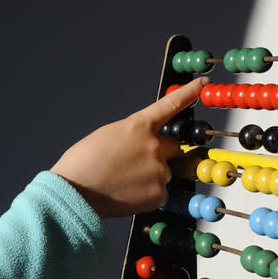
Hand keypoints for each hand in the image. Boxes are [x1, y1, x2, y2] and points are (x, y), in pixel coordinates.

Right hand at [51, 76, 209, 217]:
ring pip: (164, 171)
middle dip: (158, 153)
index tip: (203, 84)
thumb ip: (133, 135)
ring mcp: (159, 171)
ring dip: (150, 175)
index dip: (189, 92)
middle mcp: (154, 146)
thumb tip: (145, 144)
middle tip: (133, 164)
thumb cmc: (83, 164)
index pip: (171, 105)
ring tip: (123, 181)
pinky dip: (147, 192)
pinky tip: (127, 193)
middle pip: (170, 147)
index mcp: (139, 126)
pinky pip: (160, 191)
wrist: (75, 194)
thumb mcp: (108, 136)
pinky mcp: (160, 194)